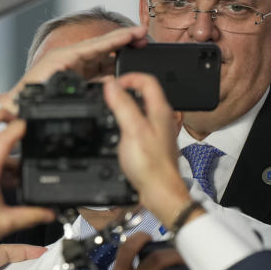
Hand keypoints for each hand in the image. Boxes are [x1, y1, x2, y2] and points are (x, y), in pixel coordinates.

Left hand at [0, 25, 147, 112]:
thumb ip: (82, 83)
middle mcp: (71, 58)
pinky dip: (111, 71)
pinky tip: (123, 72)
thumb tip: (107, 82)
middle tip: (144, 39)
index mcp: (66, 55)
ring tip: (139, 54)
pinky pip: (97, 71)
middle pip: (104, 47)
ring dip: (120, 58)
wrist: (17, 109)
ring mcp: (74, 67)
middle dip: (124, 43)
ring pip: (103, 59)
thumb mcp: (56, 88)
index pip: (99, 44)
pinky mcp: (75, 77)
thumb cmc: (30, 96)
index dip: (120, 37)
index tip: (138, 32)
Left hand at [0, 109, 53, 252]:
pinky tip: (13, 178)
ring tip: (25, 163)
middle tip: (17, 117)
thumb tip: (48, 212)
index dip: (18, 126)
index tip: (31, 122)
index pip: (2, 137)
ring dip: (4, 146)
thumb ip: (30, 216)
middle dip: (0, 115)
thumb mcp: (3, 222)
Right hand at [103, 72, 193, 223]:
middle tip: (107, 95)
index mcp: (160, 110)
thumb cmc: (151, 165)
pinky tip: (118, 132)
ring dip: (125, 106)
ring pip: (141, 109)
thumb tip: (111, 84)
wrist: (160, 192)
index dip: (128, 77)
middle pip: (144, 94)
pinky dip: (127, 122)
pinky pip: (139, 124)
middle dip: (124, 90)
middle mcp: (162, 118)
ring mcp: (159, 131)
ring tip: (110, 111)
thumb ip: (122, 105)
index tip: (112, 84)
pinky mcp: (153, 143)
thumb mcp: (132, 130)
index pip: (147, 81)